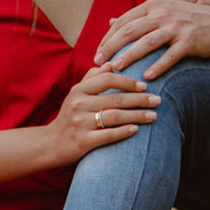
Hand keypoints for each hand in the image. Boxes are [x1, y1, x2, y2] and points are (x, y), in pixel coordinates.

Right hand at [46, 69, 160, 164]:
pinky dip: (124, 132)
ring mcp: (80, 123)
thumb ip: (92, 78)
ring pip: (115, 116)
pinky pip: (107, 135)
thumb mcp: (76, 94)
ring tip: (154, 116)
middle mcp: (78, 104)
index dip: (128, 81)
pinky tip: (136, 130)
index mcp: (79, 90)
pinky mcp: (82, 141)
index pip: (108, 79)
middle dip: (140, 99)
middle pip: (116, 98)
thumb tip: (111, 64)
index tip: (145, 86)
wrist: (51, 144)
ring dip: (137, 116)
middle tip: (158, 100)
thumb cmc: (69, 116)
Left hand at [94, 0, 209, 77]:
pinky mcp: (189, 40)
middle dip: (111, 47)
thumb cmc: (190, 21)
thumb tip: (111, 21)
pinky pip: (170, 55)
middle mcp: (163, 13)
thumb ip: (138, 17)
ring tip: (116, 69)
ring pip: (146, 42)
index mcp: (154, 6)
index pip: (124, 21)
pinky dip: (158, 66)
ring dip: (129, 56)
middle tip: (98, 62)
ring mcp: (176, 26)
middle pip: (130, 30)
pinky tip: (148, 77)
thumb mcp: (163, 12)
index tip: (97, 53)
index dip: (108, 37)